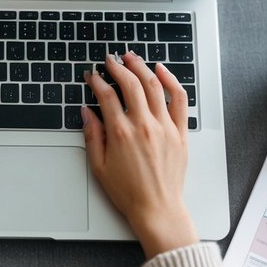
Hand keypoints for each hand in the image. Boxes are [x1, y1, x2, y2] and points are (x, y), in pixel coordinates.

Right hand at [82, 52, 196, 257]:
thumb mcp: (99, 167)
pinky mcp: (180, 132)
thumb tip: (86, 112)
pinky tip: (161, 70)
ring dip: (141, 67)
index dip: (96, 81)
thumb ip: (92, 136)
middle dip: (118, 67)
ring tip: (132, 58)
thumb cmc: (128, 192)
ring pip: (154, 85)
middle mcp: (143, 126)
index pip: (106, 96)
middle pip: (130, 84)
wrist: (157, 209)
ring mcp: (164, 127)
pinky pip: (179, 99)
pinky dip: (171, 80)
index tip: (92, 76)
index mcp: (121, 134)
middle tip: (111, 60)